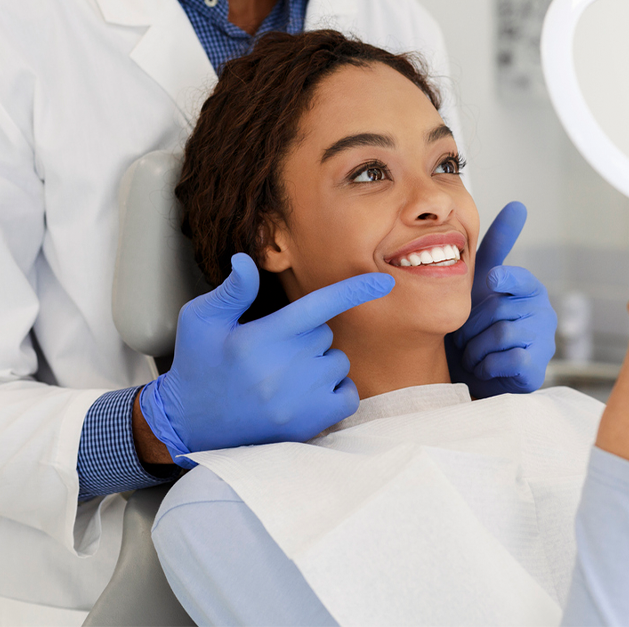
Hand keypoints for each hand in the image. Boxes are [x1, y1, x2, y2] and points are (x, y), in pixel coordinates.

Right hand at [138, 253, 393, 467]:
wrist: (189, 425)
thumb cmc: (197, 365)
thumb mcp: (201, 320)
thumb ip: (232, 291)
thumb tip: (247, 260)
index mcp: (260, 338)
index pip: (318, 306)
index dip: (353, 291)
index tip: (384, 281)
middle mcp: (283, 370)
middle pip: (325, 334)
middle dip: (307, 335)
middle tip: (273, 351)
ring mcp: (300, 401)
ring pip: (338, 362)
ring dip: (321, 362)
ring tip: (283, 374)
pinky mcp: (310, 424)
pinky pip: (347, 394)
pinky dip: (336, 389)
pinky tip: (306, 392)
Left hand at [447, 202, 556, 397]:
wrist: (477, 374)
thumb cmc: (479, 324)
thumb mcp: (483, 283)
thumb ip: (498, 246)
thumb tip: (519, 205)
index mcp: (529, 289)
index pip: (518, 277)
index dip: (503, 278)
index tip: (492, 280)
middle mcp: (542, 311)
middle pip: (497, 309)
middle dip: (471, 326)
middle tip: (466, 337)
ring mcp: (543, 339)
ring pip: (500, 334)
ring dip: (475, 348)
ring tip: (474, 353)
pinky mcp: (537, 366)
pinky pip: (506, 359)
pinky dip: (486, 365)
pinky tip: (486, 366)